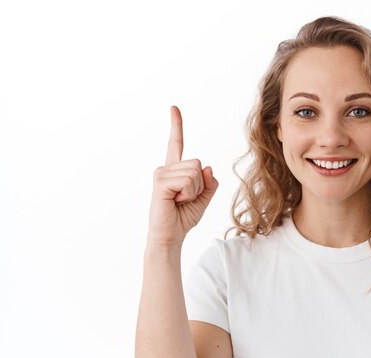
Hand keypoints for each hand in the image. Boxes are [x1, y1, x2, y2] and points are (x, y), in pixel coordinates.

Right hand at [147, 106, 218, 246]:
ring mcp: (162, 173)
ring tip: (180, 201)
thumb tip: (208, 167)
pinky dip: (189, 194)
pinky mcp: (160, 181)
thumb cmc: (184, 217)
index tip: (174, 108)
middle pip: (198, 164)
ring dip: (194, 191)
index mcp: (175, 170)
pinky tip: (175, 201)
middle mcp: (166, 168)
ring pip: (194, 172)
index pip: (176, 144)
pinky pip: (188, 181)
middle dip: (200, 185)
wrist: (171, 235)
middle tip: (185, 199)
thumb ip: (209, 182)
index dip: (176, 126)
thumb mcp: (204, 198)